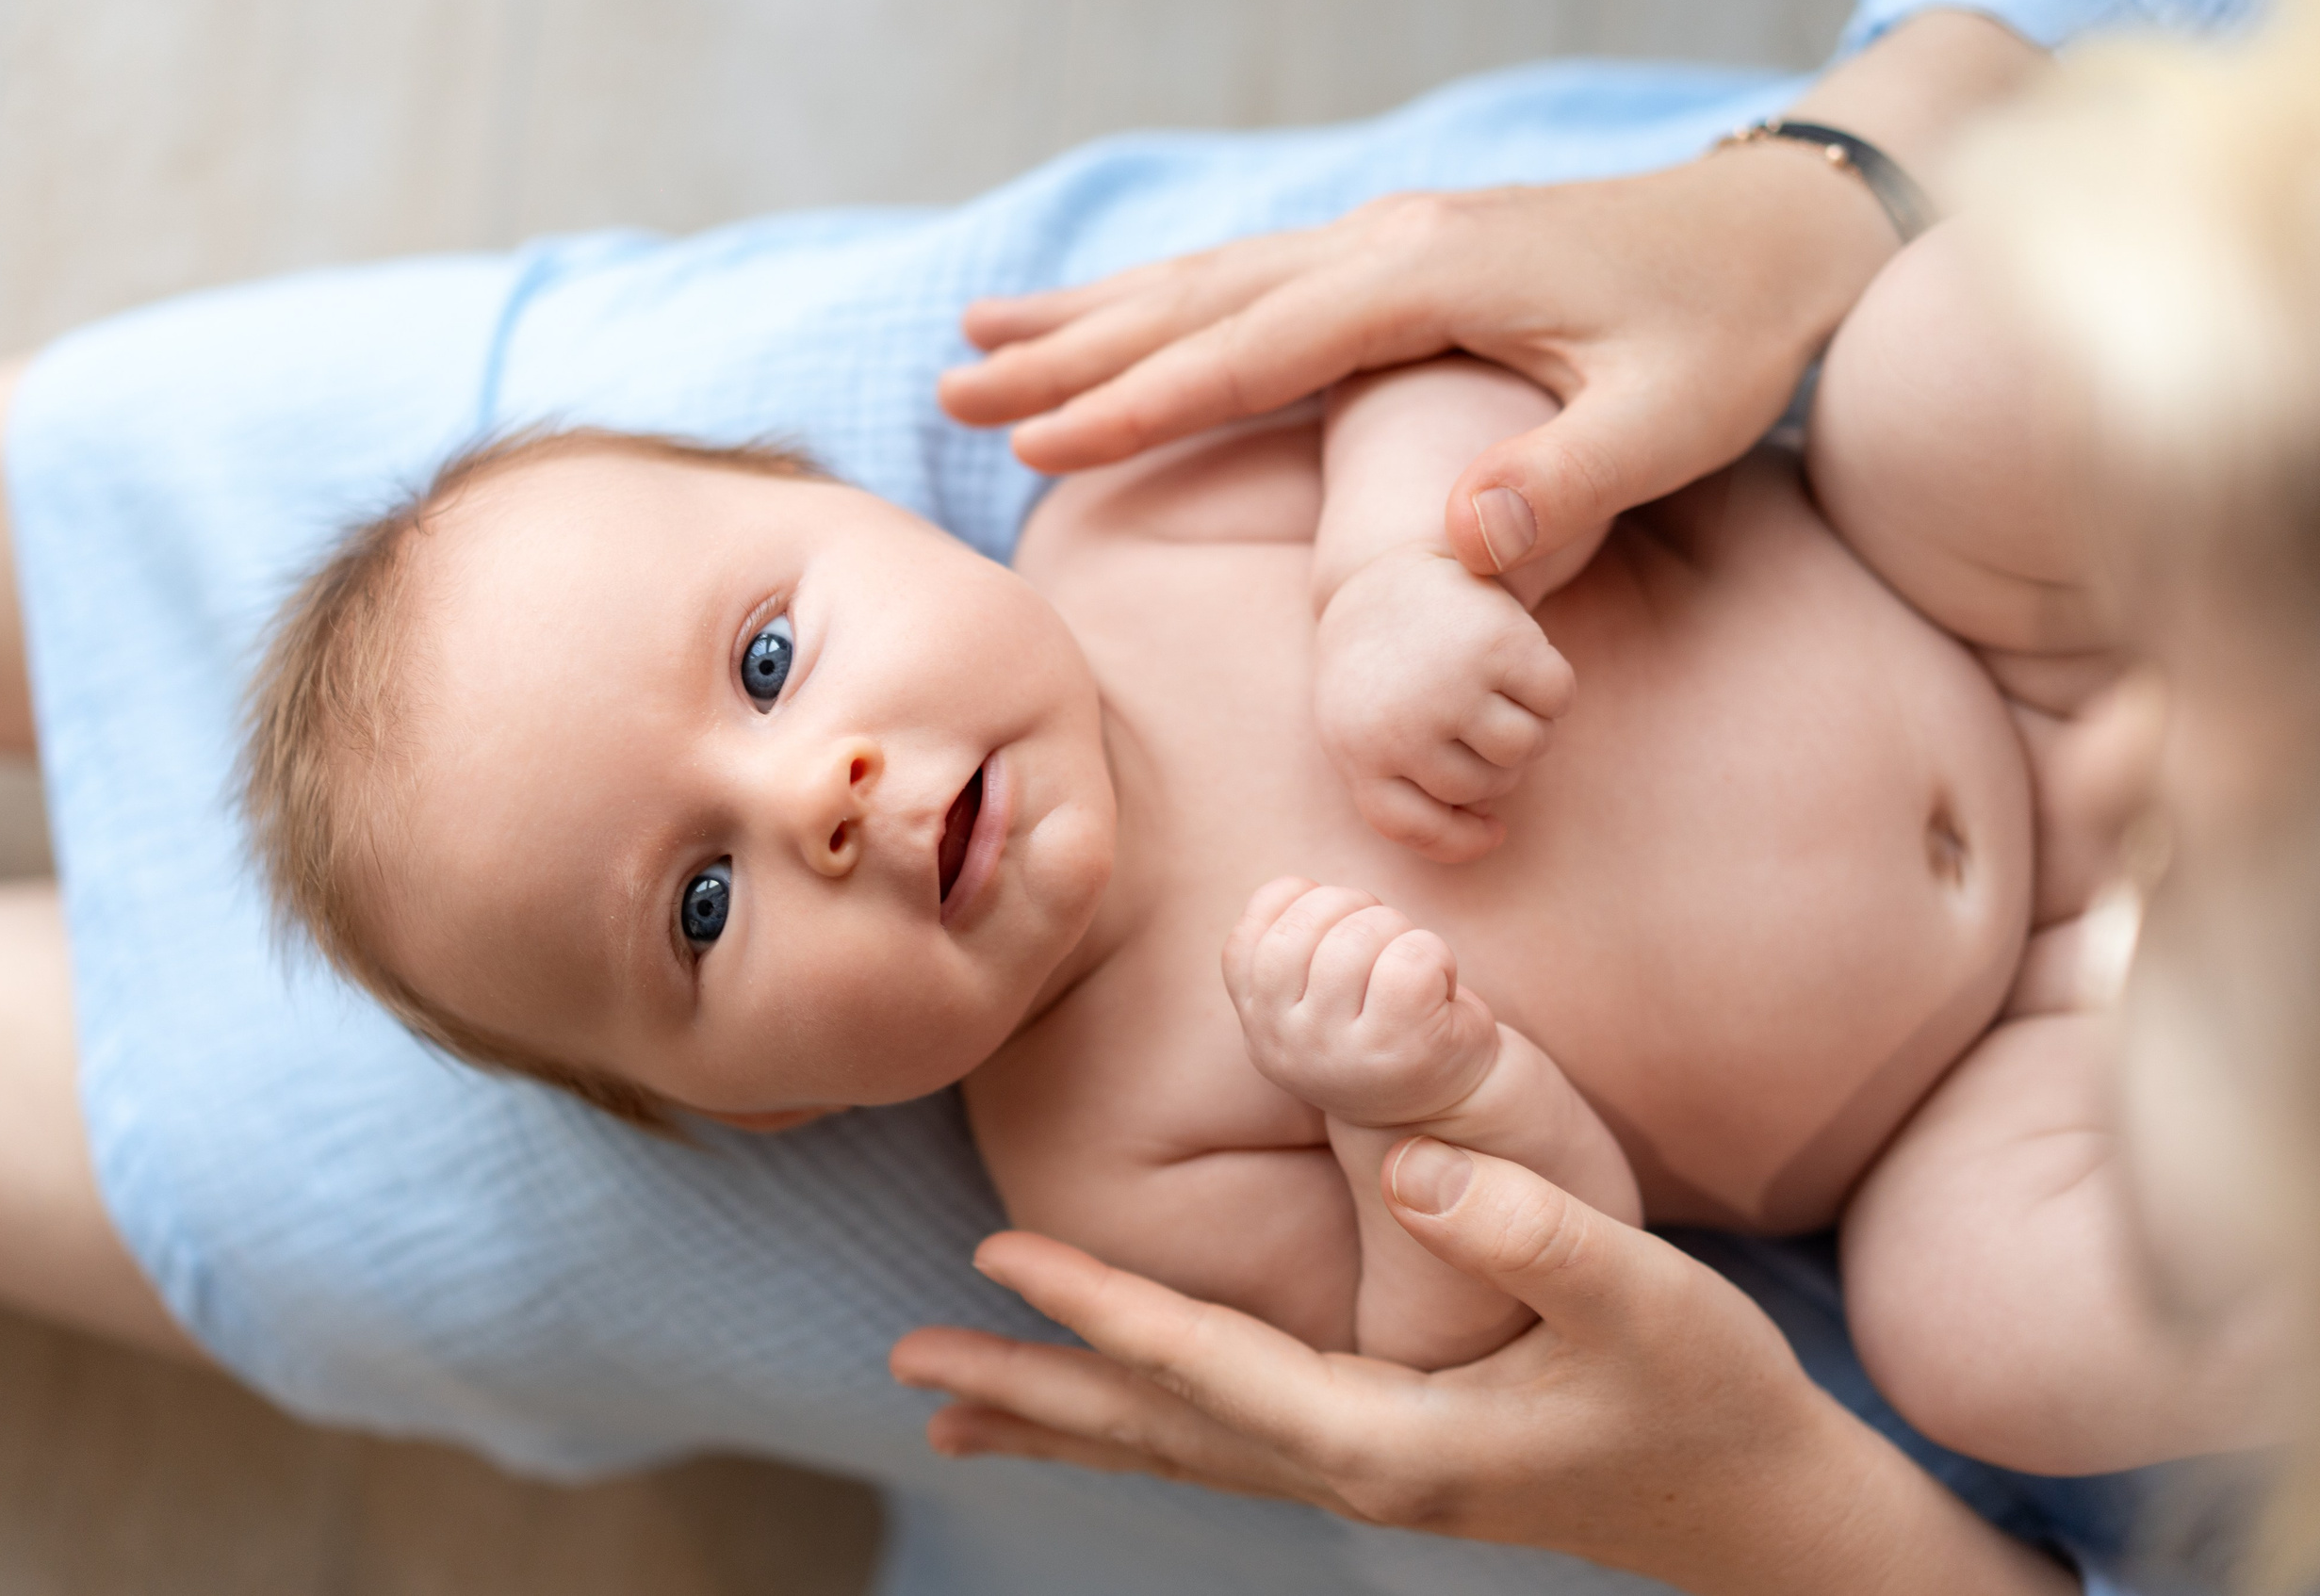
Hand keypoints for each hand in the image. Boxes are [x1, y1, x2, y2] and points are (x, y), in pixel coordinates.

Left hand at [890, 1142, 2075, 1595]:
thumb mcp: (1641, 1299)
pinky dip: (1144, 1421)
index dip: (1100, 1309)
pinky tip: (1112, 1411)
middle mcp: (1355, 1467)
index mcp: (1391, 1437)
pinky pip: (1225, 1438)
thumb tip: (1418, 1168)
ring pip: (1179, 1445)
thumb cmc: (1707, 1394)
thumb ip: (1535, 1231)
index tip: (996, 1259)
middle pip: (1157, 1430)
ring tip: (958, 1413)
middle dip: (1034, 1394)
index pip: (1208, 1368)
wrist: (1761, 1503)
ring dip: (1067, 1420)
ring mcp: (1365, 1469)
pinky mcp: (1387, 1449)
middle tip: (910, 1371)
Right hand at [938, 11, 2046, 586]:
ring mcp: (1395, 240)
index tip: (1032, 445)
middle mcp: (1391, 243)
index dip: (1135, 403)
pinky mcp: (1410, 257)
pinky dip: (1172, 303)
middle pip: (1197, 300)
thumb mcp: (1674, 422)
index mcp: (1430, 279)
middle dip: (1070, 350)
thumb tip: (1458, 543)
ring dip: (1098, 314)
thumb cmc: (1737, 332)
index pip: (1249, 352)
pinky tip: (1128, 320)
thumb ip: (1564, 484)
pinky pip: (1259, 282)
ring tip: (984, 336)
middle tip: (950, 389)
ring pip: (1213, 279)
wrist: (1791, 227)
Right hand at [1221, 878, 1499, 1125]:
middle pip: (1302, 926)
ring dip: (1398, 928)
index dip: (1299, 905)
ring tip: (1411, 960)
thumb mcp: (1309, 998)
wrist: (1443, 1104)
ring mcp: (1339, 1052)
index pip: (1248, 935)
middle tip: (1383, 933)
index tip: (1338, 926)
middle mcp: (1285, 1044)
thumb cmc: (1378, 1026)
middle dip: (1352, 906)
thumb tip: (1296, 890)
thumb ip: (1285, 951)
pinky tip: (1440, 983)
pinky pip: (1411, 958)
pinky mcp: (1400, 1049)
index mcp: (1258, 1024)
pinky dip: (1436, 952)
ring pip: (1358, 936)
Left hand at [1316, 545, 1572, 860]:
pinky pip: (1557, 699)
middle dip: (1496, 765)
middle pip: (1484, 787)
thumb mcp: (1364, 732)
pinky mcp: (1497, 640)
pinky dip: (1553, 691)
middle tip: (1481, 720)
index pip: (1416, 827)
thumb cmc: (1381, 672)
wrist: (1384, 572)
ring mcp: (1449, 682)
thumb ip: (1406, 791)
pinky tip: (1527, 666)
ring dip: (1529, 729)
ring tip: (1503, 696)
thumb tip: (1491, 836)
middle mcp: (1400, 722)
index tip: (1491, 829)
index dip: (1461, 840)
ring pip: (1524, 749)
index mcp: (1358, 751)